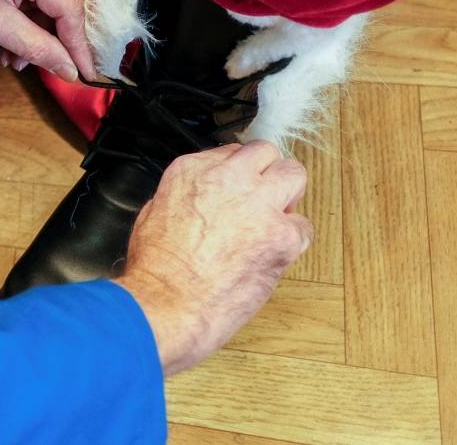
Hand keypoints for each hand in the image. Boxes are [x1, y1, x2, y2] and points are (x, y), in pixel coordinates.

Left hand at [0, 0, 99, 83]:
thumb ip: (37, 48)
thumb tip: (69, 68)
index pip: (70, 7)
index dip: (79, 44)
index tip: (85, 72)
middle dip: (63, 33)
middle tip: (56, 62)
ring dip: (42, 29)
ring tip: (20, 58)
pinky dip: (29, 16)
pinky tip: (12, 44)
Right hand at [114, 141, 311, 375]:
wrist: (168, 304)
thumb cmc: (155, 270)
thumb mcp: (153, 214)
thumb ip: (185, 196)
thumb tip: (201, 202)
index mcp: (192, 171)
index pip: (231, 152)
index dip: (239, 173)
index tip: (240, 188)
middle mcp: (229, 178)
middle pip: (266, 152)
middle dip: (267, 173)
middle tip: (264, 197)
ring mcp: (259, 204)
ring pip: (294, 175)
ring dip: (288, 195)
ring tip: (277, 218)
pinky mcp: (282, 236)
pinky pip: (303, 227)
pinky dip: (293, 240)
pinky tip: (275, 253)